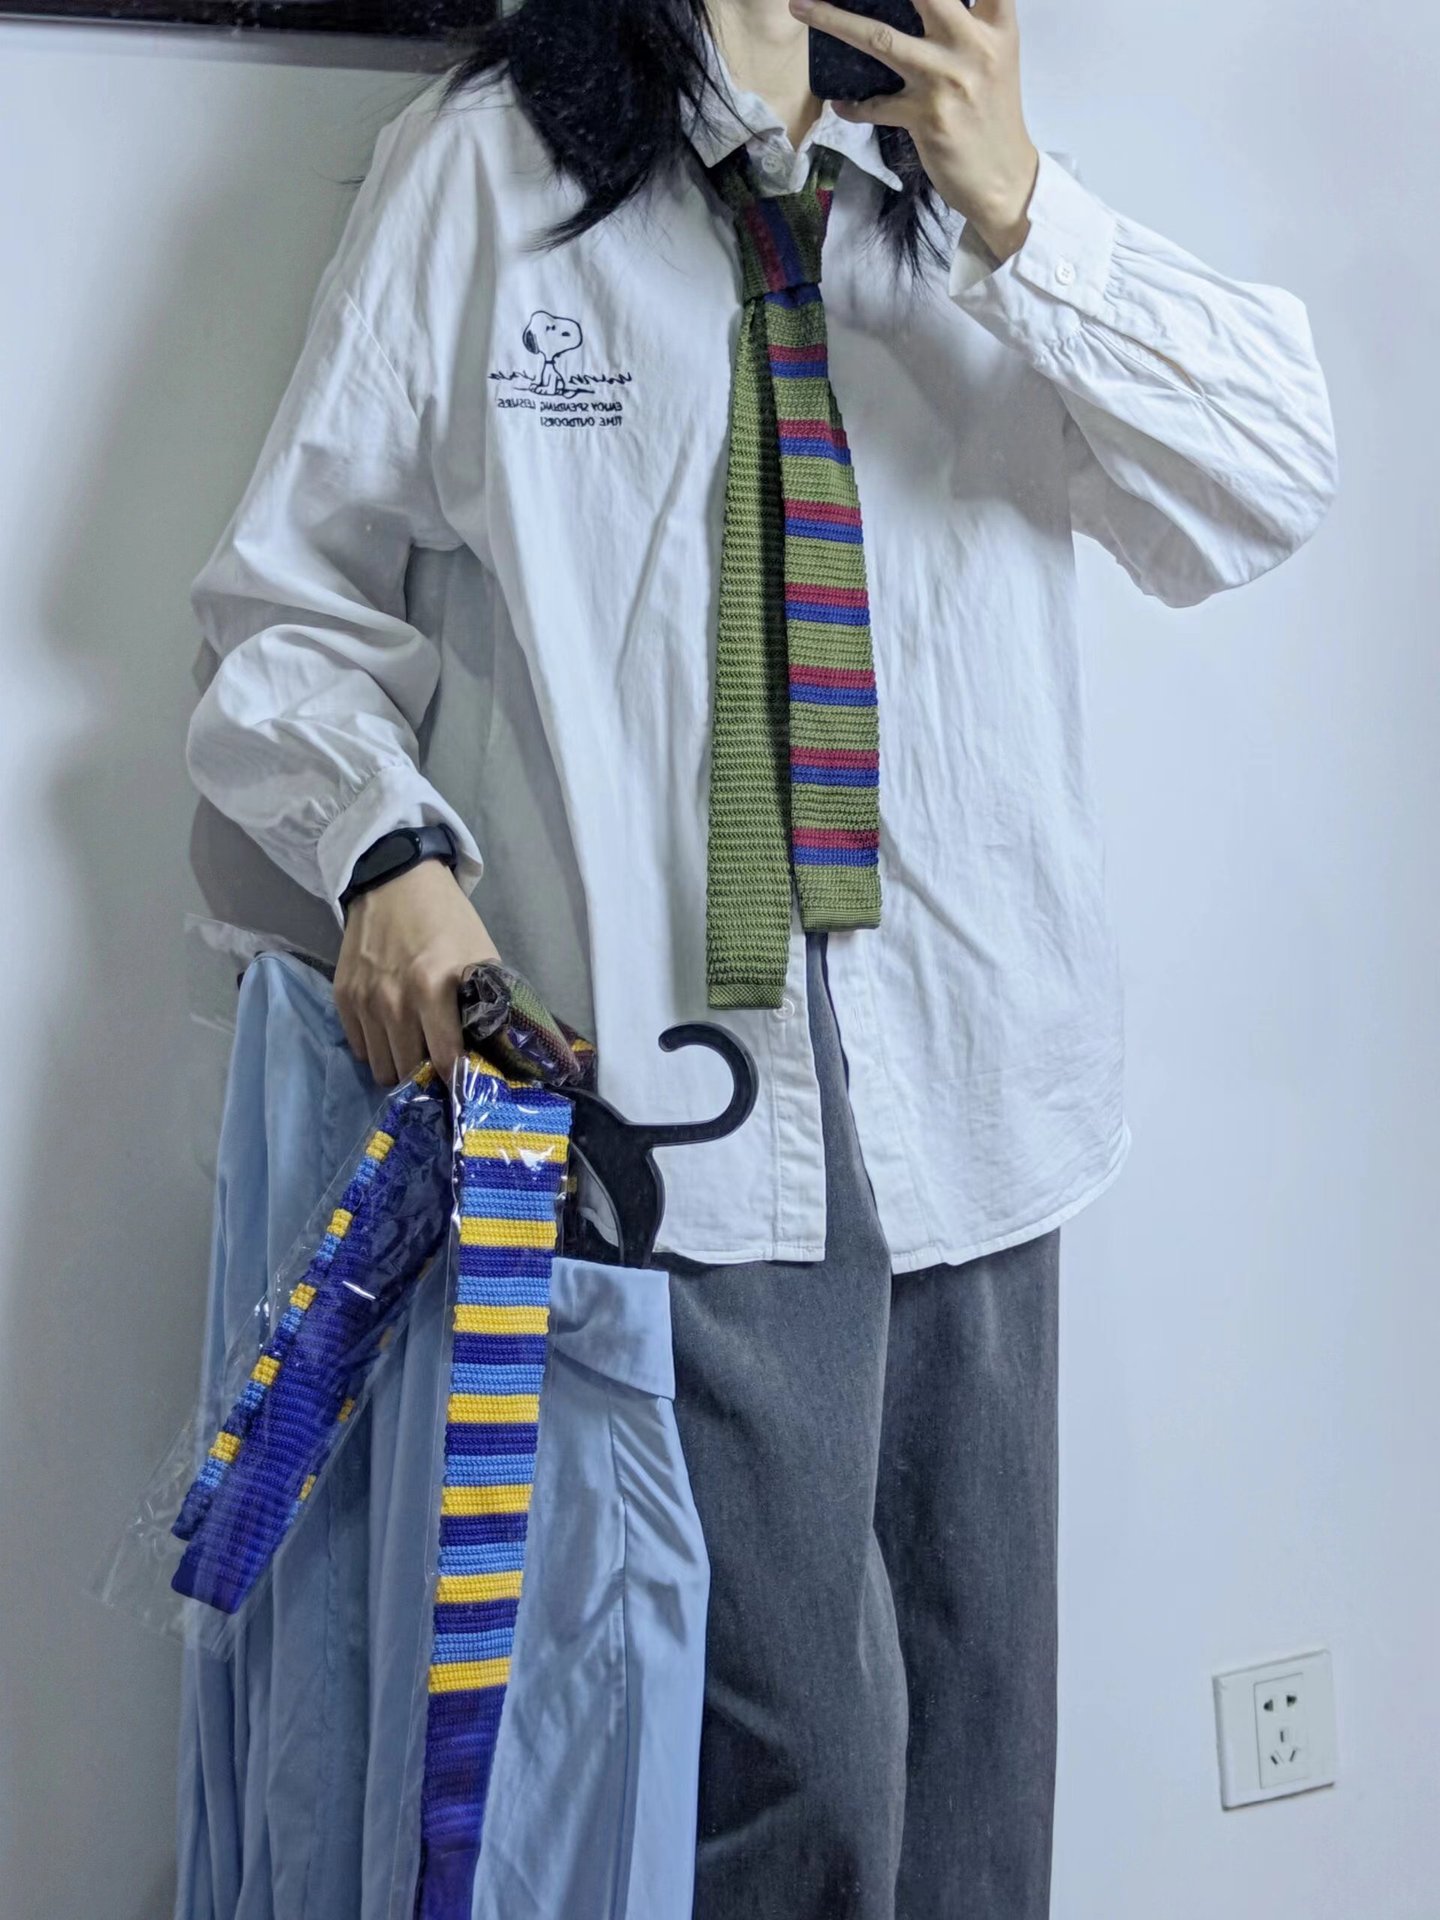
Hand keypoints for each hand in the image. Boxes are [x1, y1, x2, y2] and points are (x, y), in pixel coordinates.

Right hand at [333, 859, 500, 1090]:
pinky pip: (360, 1047)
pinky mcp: (342, 997)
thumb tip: (493, 1047)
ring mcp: (363, 1000)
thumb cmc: (447, 918)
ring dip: (400, 1067)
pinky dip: (377, 1048)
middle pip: (409, 1071)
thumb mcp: (479, 955)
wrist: (394, 880)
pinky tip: (392, 1033)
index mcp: (434, 988)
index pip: (445, 1060)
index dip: (458, 1082)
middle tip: (440, 1073)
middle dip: (427, 1078)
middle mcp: (393, 1000)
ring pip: (381, 1067)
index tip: (468, 1090)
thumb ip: (484, 1001)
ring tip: (415, 1053)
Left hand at [792, 0, 1039, 260]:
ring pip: (881, 39)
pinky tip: (840, 102)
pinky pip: (874, 104)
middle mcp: (973, 46)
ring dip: (835, 20)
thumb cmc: (994, 116)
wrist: (1004, 180)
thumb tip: (922, 5)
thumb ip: (968, 23)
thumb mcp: (994, 58)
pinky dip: (853, 104)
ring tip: (801, 5)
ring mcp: (948, 82)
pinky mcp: (926, 119)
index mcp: (996, 26)